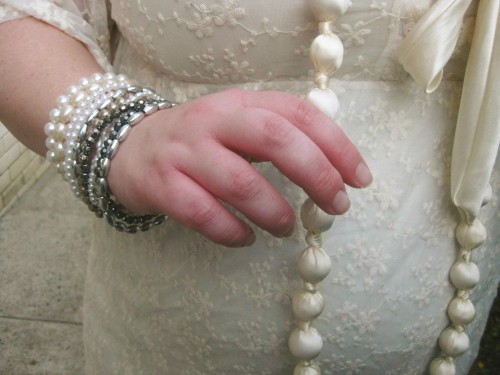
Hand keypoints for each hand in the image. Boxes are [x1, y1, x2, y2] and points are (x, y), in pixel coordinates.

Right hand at [107, 89, 371, 246]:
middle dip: (315, 173)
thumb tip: (333, 171)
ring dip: (273, 211)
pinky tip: (245, 240)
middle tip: (336, 205)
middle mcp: (212, 121)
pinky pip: (202, 213)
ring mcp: (184, 153)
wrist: (130, 147)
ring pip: (238, 181)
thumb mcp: (237, 125)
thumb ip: (279, 137)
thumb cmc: (200, 142)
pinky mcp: (161, 186)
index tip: (360, 179)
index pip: (298, 113)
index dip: (336, 144)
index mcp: (239, 103)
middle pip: (273, 138)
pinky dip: (231, 231)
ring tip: (286, 227)